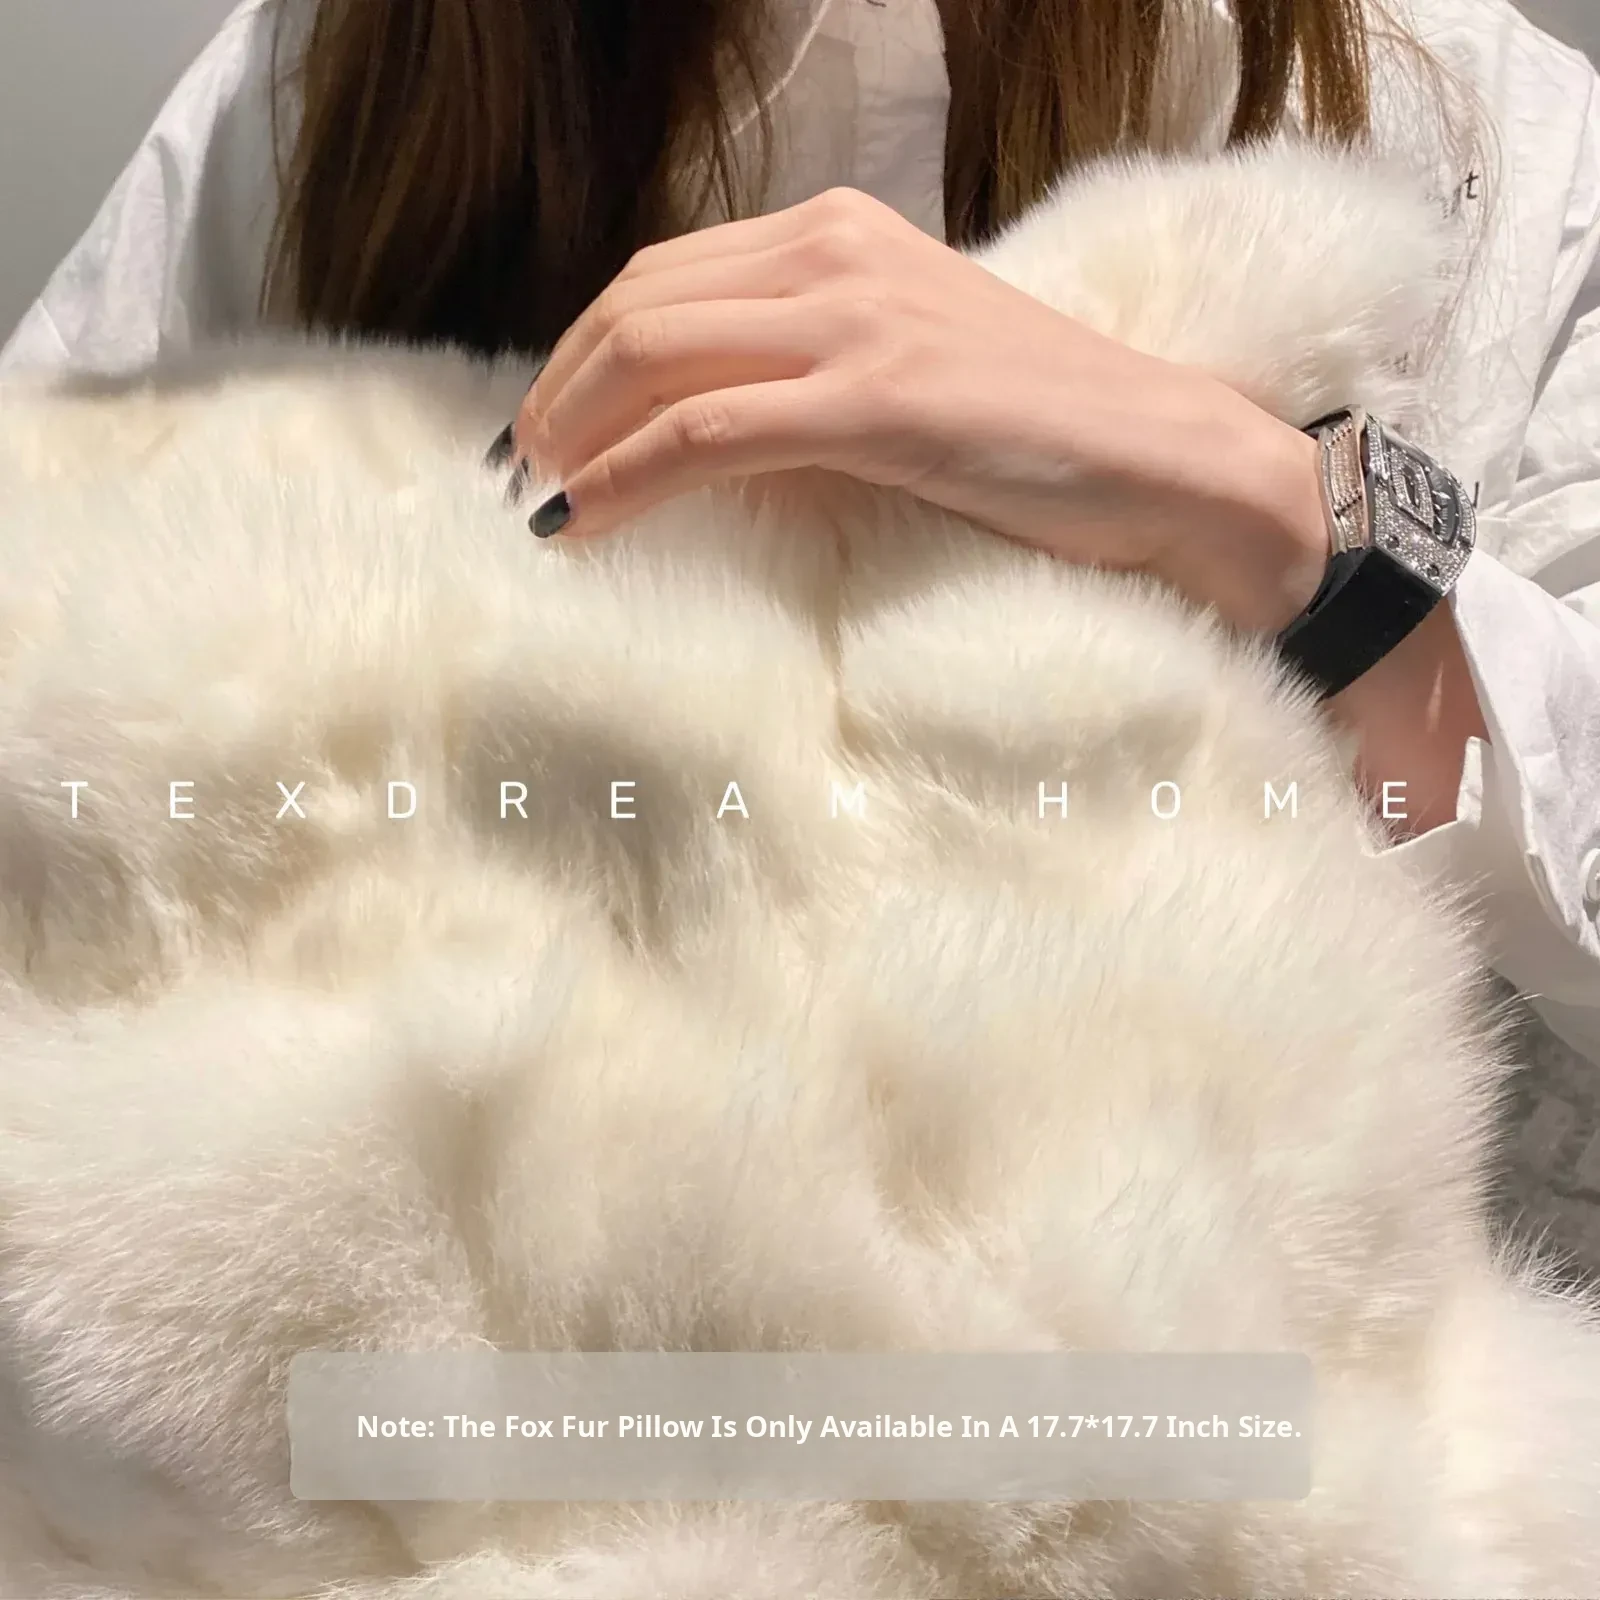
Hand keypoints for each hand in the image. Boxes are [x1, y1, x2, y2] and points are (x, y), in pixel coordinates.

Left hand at [507, 186, 1329, 632]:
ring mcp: (855, 322)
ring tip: (537, 498)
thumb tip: (719, 429)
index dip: (583, 351)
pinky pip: (704, 434)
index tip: (549, 423)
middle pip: (636, 308)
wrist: (1169, 458)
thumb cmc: (1048, 429)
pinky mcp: (876, 402)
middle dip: (557, 391)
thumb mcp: (912, 370)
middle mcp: (834, 254)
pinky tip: (580, 523)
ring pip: (654, 360)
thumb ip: (818, 369)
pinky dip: (624, 479)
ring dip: (573, 433)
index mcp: (839, 235)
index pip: (665, 277)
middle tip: (520, 468)